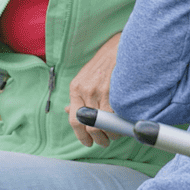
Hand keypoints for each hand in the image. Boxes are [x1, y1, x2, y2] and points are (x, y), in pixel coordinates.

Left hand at [66, 33, 121, 147]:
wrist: (119, 47)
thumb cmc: (103, 63)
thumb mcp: (85, 77)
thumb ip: (78, 96)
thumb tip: (67, 111)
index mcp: (76, 88)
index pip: (74, 120)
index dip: (81, 136)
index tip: (88, 142)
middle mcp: (85, 90)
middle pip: (88, 126)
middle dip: (97, 139)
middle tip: (104, 141)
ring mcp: (99, 91)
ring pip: (102, 124)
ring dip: (110, 134)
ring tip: (115, 134)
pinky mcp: (113, 91)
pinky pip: (115, 116)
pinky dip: (119, 125)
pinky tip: (122, 125)